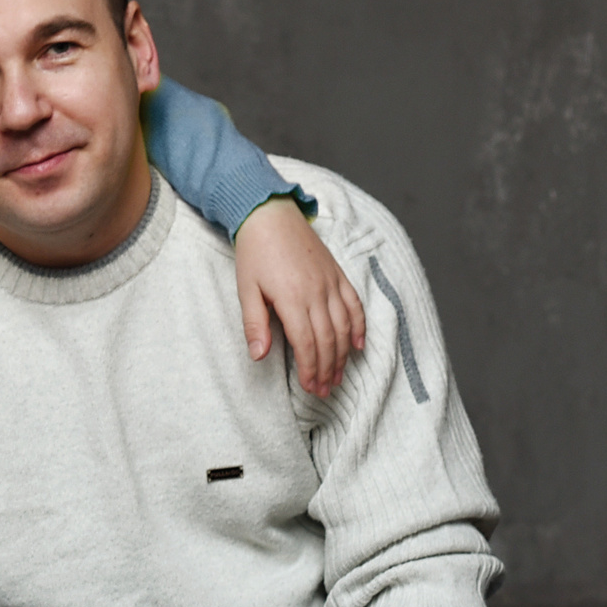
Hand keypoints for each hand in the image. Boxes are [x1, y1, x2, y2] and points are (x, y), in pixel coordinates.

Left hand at [233, 196, 364, 399]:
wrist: (270, 216)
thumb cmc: (254, 253)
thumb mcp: (246, 290)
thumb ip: (255, 324)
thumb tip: (259, 356)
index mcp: (292, 298)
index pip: (307, 343)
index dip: (310, 369)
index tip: (310, 387)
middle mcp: (317, 292)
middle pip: (328, 339)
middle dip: (327, 368)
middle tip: (325, 390)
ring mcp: (331, 282)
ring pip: (344, 325)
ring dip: (343, 354)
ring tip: (338, 376)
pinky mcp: (337, 274)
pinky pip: (355, 304)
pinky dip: (360, 326)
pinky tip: (359, 345)